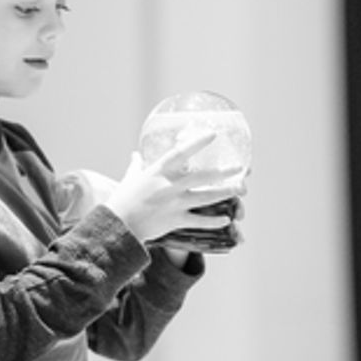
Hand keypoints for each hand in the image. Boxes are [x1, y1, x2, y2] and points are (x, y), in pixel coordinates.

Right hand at [103, 131, 244, 244]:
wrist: (119, 225)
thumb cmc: (124, 199)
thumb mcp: (131, 178)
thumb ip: (137, 165)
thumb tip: (136, 155)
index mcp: (159, 171)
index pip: (182, 152)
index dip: (198, 142)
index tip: (213, 135)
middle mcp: (170, 185)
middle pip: (203, 176)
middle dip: (224, 172)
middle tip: (240, 167)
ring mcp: (175, 203)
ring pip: (207, 197)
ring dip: (226, 193)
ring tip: (241, 190)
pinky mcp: (176, 220)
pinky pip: (200, 220)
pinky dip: (214, 221)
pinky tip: (226, 219)